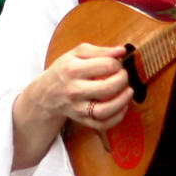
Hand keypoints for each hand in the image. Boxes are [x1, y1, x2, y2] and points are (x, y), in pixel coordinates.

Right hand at [12, 43, 131, 170]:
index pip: (105, 66)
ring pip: (104, 111)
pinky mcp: (81, 120)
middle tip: (124, 76)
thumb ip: (100, 50)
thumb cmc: (65, 69)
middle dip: (122, 80)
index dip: (117, 64)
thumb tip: (122, 51)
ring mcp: (77, 108)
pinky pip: (102, 124)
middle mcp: (74, 90)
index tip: (117, 64)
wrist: (47, 93)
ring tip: (128, 91)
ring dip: (122, 101)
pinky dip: (117, 117)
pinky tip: (122, 106)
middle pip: (106, 89)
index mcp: (73, 69)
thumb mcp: (77, 53)